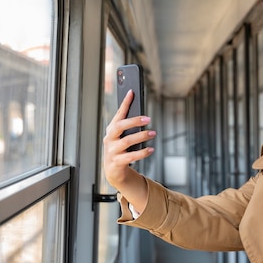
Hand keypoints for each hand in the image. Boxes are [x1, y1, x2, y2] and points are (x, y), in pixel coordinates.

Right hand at [103, 89, 154, 210]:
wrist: (114, 170)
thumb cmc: (120, 150)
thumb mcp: (122, 137)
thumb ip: (129, 126)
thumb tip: (143, 115)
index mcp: (111, 130)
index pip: (118, 114)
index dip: (125, 103)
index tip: (132, 92)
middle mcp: (109, 139)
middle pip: (119, 126)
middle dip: (134, 121)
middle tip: (148, 119)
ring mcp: (112, 151)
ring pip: (127, 141)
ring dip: (141, 136)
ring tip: (153, 133)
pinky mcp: (117, 162)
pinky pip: (131, 156)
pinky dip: (142, 153)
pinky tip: (151, 149)